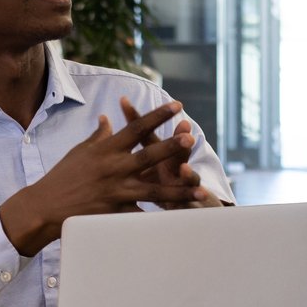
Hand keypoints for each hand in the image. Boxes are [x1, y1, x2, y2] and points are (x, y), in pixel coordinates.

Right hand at [0, 100, 208, 254]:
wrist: (44, 206)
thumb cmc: (62, 176)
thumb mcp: (80, 151)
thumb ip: (99, 136)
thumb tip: (107, 119)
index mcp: (107, 150)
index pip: (136, 128)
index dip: (157, 116)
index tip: (176, 105)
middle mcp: (113, 169)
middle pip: (148, 156)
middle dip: (171, 148)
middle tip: (191, 138)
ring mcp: (115, 192)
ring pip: (153, 191)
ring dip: (179, 191)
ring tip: (202, 191)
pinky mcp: (114, 213)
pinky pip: (142, 218)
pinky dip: (159, 221)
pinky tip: (178, 224)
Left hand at [121, 97, 221, 211]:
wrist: (191, 205)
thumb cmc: (164, 182)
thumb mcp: (145, 165)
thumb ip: (128, 146)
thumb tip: (104, 122)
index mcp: (157, 156)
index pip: (146, 135)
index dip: (135, 119)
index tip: (122, 101)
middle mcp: (173, 165)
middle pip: (174, 151)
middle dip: (177, 138)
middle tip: (184, 124)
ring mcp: (183, 183)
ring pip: (187, 176)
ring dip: (188, 172)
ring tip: (185, 168)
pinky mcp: (189, 201)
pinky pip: (191, 200)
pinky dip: (195, 197)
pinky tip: (202, 195)